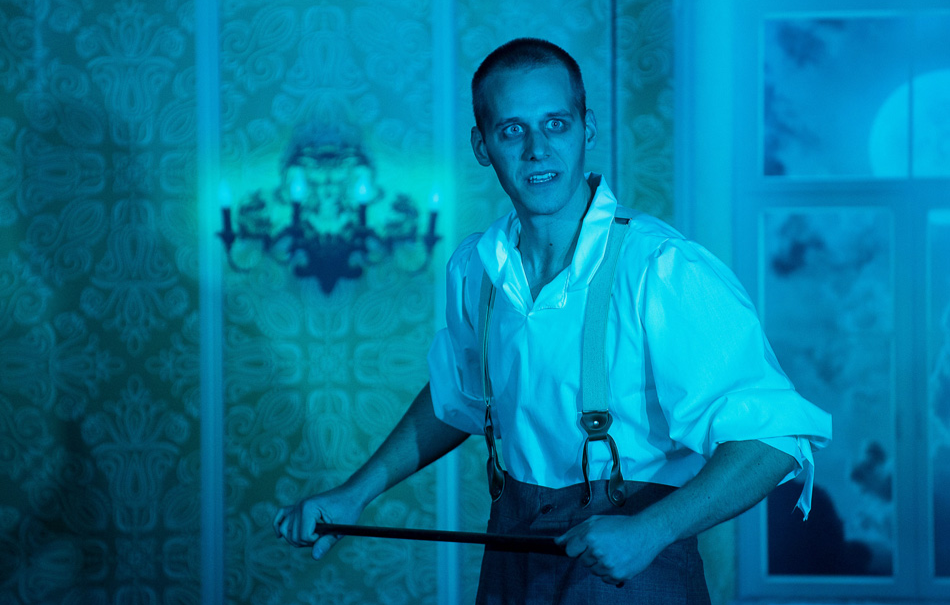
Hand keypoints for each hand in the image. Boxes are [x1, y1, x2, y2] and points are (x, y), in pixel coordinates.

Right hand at [273, 486, 363, 559]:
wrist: (351, 495)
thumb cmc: (348, 509)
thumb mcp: (340, 529)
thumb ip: (327, 543)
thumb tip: (315, 556)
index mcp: (309, 508)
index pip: (303, 535)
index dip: (316, 540)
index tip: (328, 534)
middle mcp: (299, 505)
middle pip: (292, 535)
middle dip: (307, 541)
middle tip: (322, 536)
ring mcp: (297, 505)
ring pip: (285, 529)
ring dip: (296, 538)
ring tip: (312, 536)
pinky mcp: (298, 506)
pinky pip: (281, 515)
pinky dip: (278, 525)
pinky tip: (280, 535)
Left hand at [554, 514, 671, 584]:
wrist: (646, 533)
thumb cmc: (621, 525)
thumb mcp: (595, 522)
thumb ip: (574, 532)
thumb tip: (558, 542)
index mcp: (590, 537)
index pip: (570, 551)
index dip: (578, 547)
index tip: (588, 544)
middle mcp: (597, 552)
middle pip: (583, 561)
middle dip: (590, 554)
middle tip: (606, 545)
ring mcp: (608, 565)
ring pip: (593, 571)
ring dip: (600, 564)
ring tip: (614, 552)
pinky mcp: (617, 575)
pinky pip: (605, 578)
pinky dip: (610, 572)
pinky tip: (619, 560)